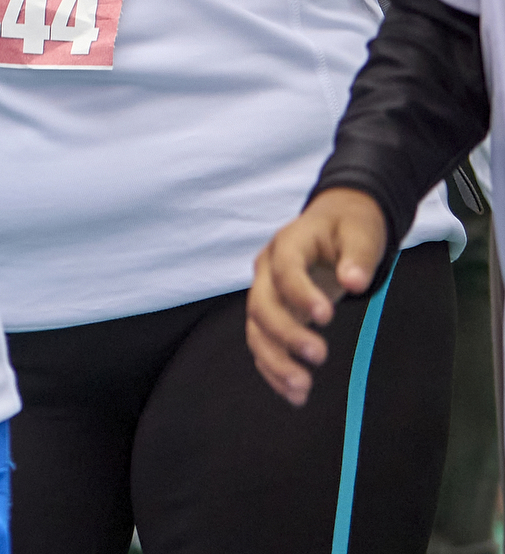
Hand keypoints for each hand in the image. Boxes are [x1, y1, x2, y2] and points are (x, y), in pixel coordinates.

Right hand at [248, 188, 389, 405]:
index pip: (284, 269)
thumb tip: (354, 283)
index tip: (326, 318)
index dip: (299, 293)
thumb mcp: (361, 232)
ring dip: (274, 359)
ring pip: (256, 329)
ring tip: (302, 388)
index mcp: (287, 243)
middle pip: (261, 304)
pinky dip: (273, 369)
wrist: (335, 223)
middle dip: (285, 334)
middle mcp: (267, 270)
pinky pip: (263, 343)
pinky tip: (294, 395)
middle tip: (319, 356)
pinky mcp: (274, 314)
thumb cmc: (349, 227)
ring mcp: (266, 293)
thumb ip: (358, 256)